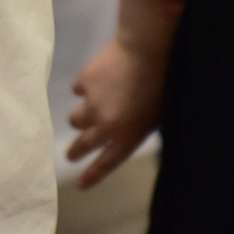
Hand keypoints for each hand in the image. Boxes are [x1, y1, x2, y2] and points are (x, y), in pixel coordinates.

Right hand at [68, 38, 168, 188]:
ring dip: (81, 117)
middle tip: (70, 155)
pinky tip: (97, 78)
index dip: (92, 175)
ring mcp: (91, 104)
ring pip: (75, 119)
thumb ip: (135, 129)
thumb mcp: (155, 116)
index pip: (106, 163)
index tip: (79, 184)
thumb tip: (121, 133)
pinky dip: (85, 87)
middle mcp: (105, 125)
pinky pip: (78, 90)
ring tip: (90, 108)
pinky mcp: (84, 82)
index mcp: (127, 136)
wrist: (147, 49)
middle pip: (82, 145)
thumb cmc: (162, 83)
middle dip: (76, 151)